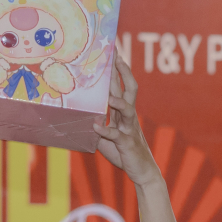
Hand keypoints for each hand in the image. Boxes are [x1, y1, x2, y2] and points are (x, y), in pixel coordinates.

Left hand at [94, 51, 158, 181]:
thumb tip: (79, 116)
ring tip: (108, 96)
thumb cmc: (123, 151)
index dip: (119, 68)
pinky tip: (96, 127)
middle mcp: (128, 116)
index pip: (122, 84)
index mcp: (123, 111)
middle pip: (129, 88)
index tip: (114, 50)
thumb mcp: (106, 136)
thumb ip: (96, 124)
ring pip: (127, 109)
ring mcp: (129, 128)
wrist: (142, 171)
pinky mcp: (127, 143)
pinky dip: (105, 131)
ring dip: (118, 102)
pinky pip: (116, 135)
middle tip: (117, 55)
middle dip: (123, 71)